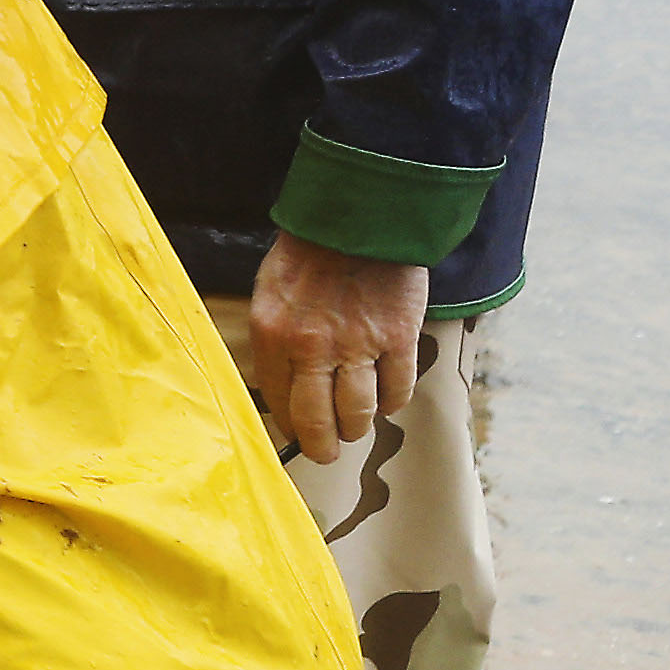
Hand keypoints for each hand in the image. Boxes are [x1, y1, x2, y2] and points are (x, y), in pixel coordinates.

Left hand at [237, 232, 427, 465]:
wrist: (361, 215)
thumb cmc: (311, 251)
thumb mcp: (272, 289)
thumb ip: (275, 335)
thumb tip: (281, 379)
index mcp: (273, 334)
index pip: (277, 400)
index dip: (289, 424)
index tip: (296, 433)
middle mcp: (313, 347)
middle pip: (316, 420)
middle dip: (322, 446)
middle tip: (327, 453)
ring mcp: (358, 345)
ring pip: (358, 413)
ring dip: (357, 428)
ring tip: (355, 429)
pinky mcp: (397, 338)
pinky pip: (397, 390)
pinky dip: (392, 403)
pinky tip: (386, 400)